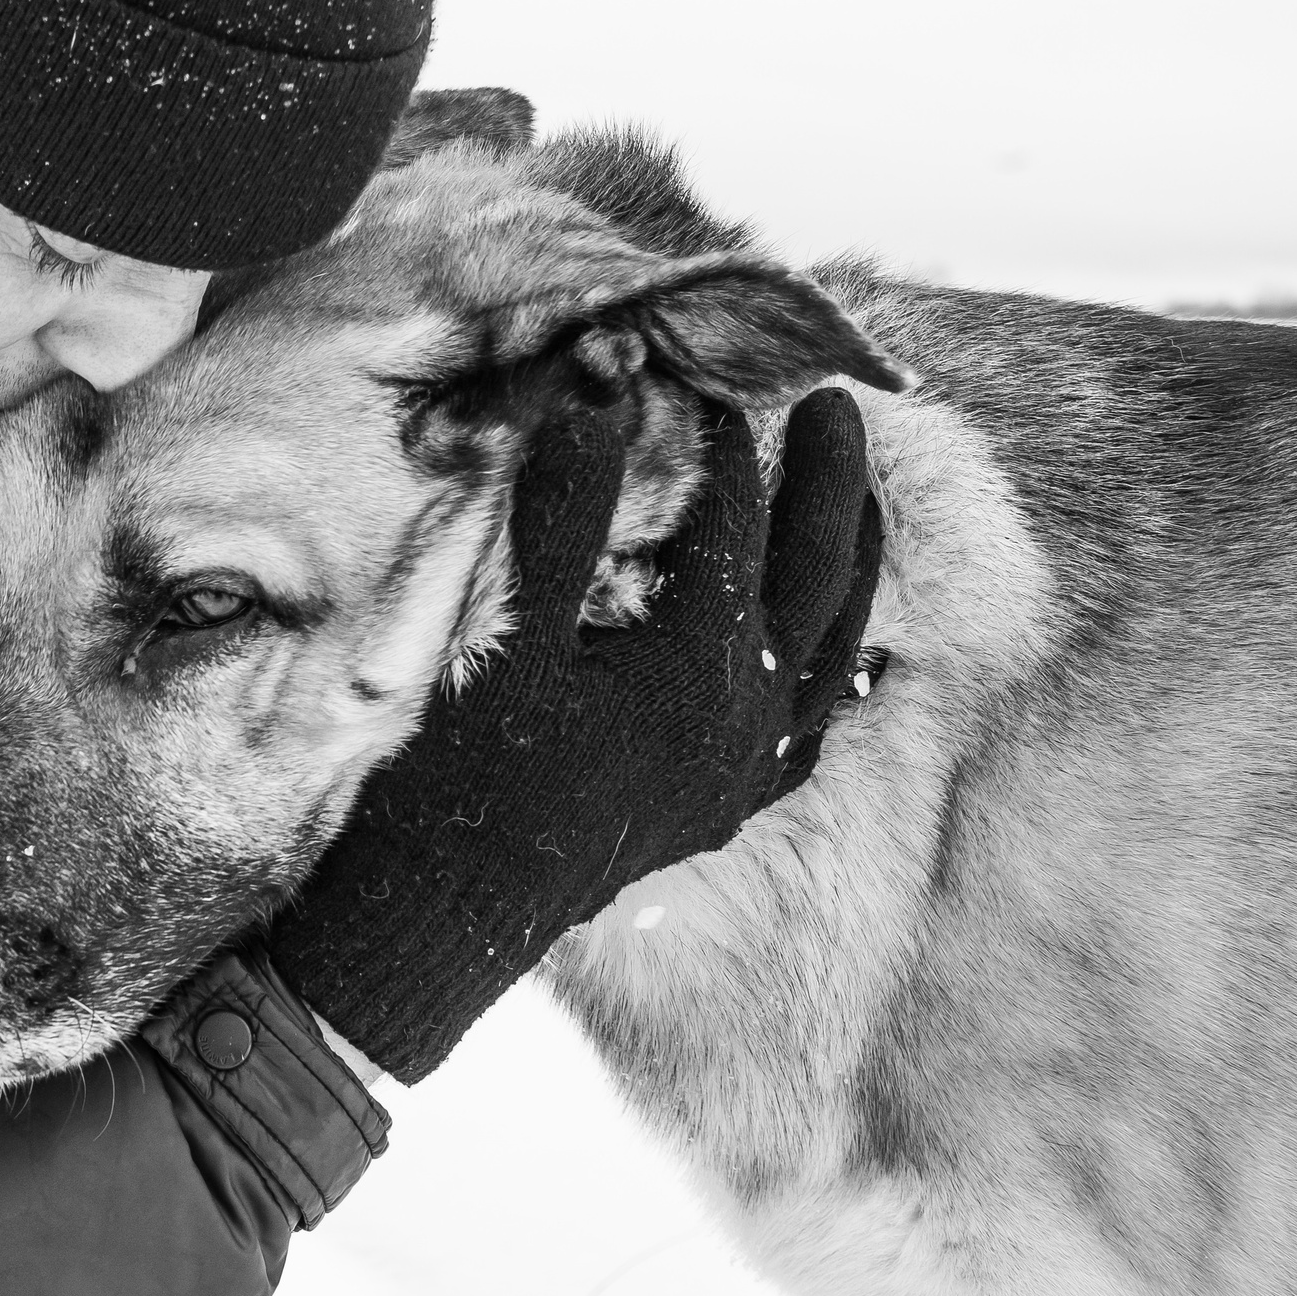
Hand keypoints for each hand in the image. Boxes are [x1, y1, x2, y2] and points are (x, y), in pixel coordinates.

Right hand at [269, 388, 883, 1083]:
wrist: (434, 928)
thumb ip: (561, 511)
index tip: (695, 367)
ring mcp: (740, 775)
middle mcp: (747, 721)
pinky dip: (835, 674)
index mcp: (701, 669)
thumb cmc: (458, 780)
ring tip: (862, 498)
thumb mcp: (502, 636)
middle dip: (833, 480)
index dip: (716, 434)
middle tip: (837, 399)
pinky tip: (844, 656)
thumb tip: (599, 384)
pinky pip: (809, 731)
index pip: (728, 519)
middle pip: (821, 573)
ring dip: (851, 566)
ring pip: (836, 650)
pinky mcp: (716, 812)